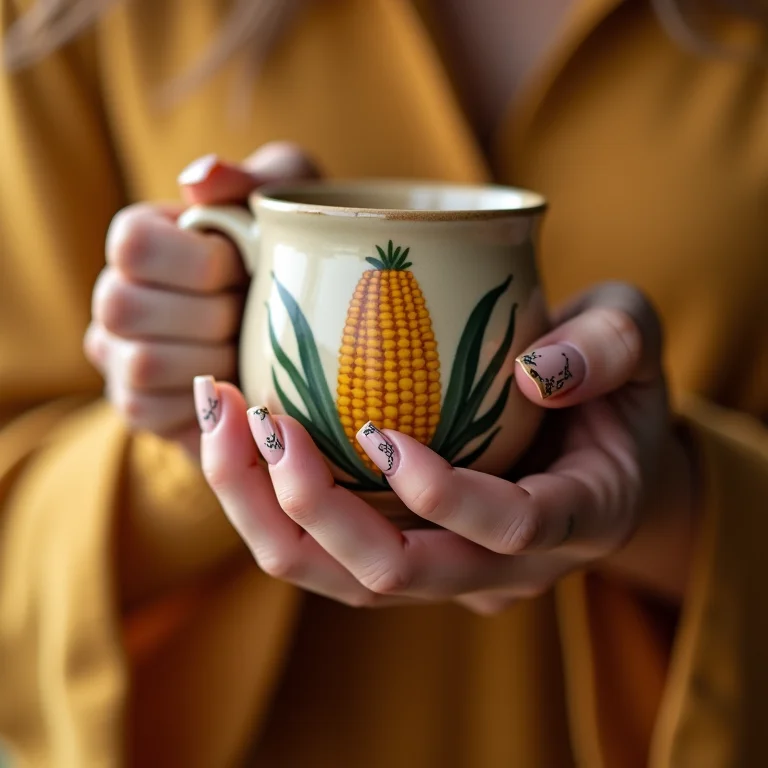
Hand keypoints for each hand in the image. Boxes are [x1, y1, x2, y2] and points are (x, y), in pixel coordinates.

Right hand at [84, 142, 318, 456]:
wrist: (304, 325)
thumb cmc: (291, 252)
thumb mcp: (289, 202)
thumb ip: (247, 179)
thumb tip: (197, 181)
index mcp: (142, 240)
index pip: (133, 244)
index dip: (200, 261)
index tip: (245, 266)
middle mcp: (115, 295)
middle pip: (124, 308)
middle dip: (210, 316)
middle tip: (252, 316)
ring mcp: (119, 355)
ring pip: (139, 366)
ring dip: (211, 361)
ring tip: (247, 351)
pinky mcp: (139, 406)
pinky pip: (147, 414)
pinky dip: (201, 404)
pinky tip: (234, 385)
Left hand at [194, 283, 696, 611]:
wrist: (594, 445)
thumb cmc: (617, 388)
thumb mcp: (635, 341)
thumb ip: (610, 348)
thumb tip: (537, 372)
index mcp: (576, 519)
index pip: (508, 531)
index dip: (443, 496)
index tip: (378, 431)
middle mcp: (502, 567)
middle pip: (395, 576)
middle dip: (313, 508)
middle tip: (259, 414)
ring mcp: (443, 568)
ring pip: (337, 578)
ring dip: (265, 509)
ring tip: (221, 415)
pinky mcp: (399, 549)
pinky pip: (321, 552)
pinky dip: (267, 500)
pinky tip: (235, 431)